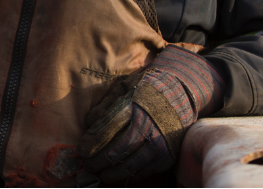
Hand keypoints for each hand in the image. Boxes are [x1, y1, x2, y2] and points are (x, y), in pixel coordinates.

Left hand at [79, 45, 225, 184]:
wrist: (181, 92)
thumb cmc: (146, 88)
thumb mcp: (124, 86)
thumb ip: (105, 104)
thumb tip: (88, 124)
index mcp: (131, 106)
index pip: (104, 131)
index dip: (89, 144)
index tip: (81, 150)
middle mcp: (145, 126)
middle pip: (113, 152)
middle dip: (95, 162)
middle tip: (87, 165)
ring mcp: (157, 144)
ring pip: (127, 167)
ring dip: (109, 173)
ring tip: (100, 173)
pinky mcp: (166, 156)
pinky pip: (143, 172)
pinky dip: (128, 175)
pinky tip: (118, 172)